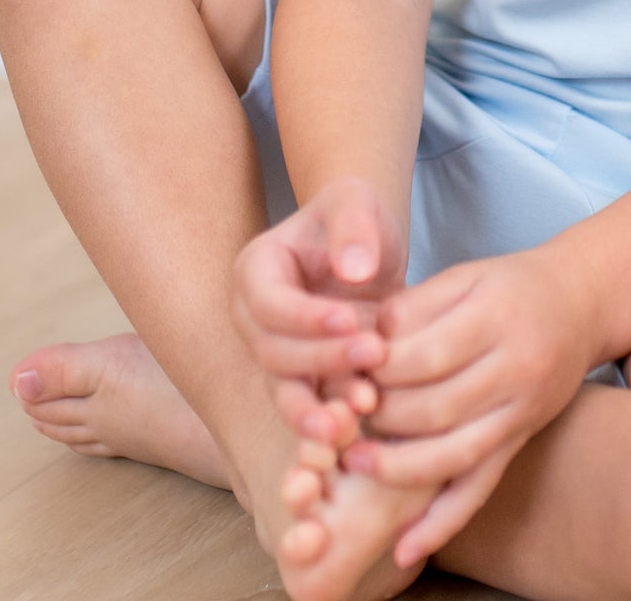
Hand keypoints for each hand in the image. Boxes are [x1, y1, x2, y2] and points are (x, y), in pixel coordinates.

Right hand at [231, 174, 406, 447]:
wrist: (368, 252)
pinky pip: (310, 410)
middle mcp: (255, 320)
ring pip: (286, 390)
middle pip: (274, 351)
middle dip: (323, 358)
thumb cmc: (356, 218)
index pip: (269, 303)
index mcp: (255, 271)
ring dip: (319, 408)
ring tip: (359, 412)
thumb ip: (353, 225)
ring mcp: (276, 355)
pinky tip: (360, 427)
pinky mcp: (304, 383)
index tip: (352, 319)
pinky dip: (331, 421)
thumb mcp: (357, 201)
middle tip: (375, 353)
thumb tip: (353, 271)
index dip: (306, 317)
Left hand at [339, 242, 602, 565]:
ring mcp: (521, 411)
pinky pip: (481, 487)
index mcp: (495, 317)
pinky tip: (406, 548)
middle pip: (436, 406)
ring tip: (355, 461)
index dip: (379, 368)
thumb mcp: (465, 276)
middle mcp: (515, 367)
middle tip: (341, 411)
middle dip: (381, 414)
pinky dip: (443, 522)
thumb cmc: (511, 285)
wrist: (580, 301)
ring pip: (455, 454)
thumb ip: (415, 305)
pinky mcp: (521, 439)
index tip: (346, 367)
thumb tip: (360, 342)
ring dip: (399, 467)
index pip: (426, 354)